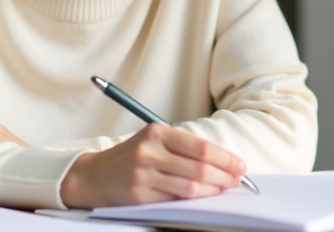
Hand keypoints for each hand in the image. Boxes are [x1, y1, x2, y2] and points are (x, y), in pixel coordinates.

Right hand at [60, 123, 245, 207]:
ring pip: (190, 187)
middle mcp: (150, 151)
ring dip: (213, 190)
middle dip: (224, 176)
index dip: (225, 158)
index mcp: (157, 132)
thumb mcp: (152, 142)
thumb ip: (182, 149)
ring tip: (224, 189)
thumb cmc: (130, 158)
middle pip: (199, 168)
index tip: (239, 165)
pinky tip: (203, 198)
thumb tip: (220, 161)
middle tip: (237, 180)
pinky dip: (193, 200)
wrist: (94, 175)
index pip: (200, 147)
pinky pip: (174, 200)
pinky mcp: (139, 195)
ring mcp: (143, 174)